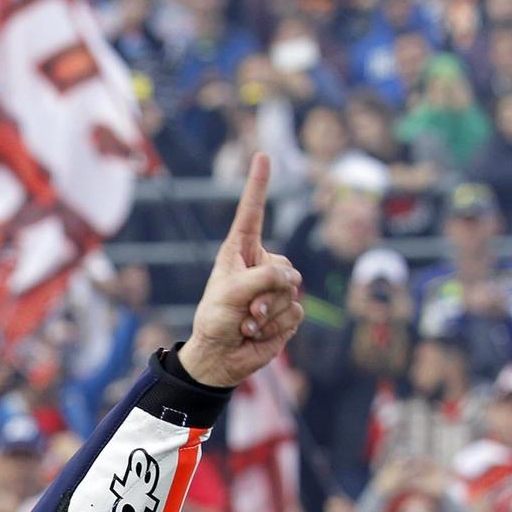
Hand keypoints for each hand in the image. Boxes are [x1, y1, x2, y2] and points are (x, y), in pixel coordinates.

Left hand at [178, 155, 303, 387]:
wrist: (220, 356)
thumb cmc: (214, 319)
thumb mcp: (231, 292)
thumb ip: (263, 278)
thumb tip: (293, 281)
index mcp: (240, 252)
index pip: (252, 213)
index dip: (258, 185)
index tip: (262, 155)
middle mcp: (261, 265)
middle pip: (283, 268)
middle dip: (266, 292)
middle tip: (244, 309)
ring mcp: (276, 288)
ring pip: (292, 293)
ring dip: (268, 313)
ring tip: (246, 322)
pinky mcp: (288, 312)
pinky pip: (296, 313)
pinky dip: (275, 326)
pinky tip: (256, 332)